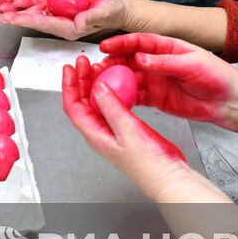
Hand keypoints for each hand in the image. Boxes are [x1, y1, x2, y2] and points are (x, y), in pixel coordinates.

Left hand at [0, 0, 123, 39]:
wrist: (115, 6)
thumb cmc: (113, 10)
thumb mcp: (106, 11)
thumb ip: (93, 17)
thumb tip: (79, 21)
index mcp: (71, 28)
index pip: (47, 24)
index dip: (30, 20)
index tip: (15, 18)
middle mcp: (62, 23)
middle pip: (36, 20)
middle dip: (18, 18)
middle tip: (1, 15)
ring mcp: (60, 15)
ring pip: (36, 13)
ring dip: (19, 11)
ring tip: (2, 8)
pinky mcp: (59, 8)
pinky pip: (41, 6)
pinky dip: (28, 3)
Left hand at [62, 54, 191, 198]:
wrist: (168, 176)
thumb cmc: (148, 163)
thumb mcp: (127, 130)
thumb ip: (111, 107)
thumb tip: (96, 87)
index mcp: (95, 134)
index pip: (73, 106)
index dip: (69, 85)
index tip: (70, 68)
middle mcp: (100, 132)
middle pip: (82, 102)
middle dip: (81, 80)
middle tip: (84, 62)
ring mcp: (112, 131)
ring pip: (97, 103)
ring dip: (95, 84)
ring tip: (99, 68)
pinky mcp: (125, 129)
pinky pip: (112, 106)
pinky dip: (112, 92)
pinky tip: (118, 84)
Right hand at [99, 33, 237, 125]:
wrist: (228, 101)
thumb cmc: (216, 76)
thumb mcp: (191, 64)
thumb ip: (164, 62)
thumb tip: (140, 58)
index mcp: (166, 47)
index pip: (139, 42)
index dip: (121, 44)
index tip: (105, 47)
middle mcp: (157, 63)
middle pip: (129, 60)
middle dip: (112, 63)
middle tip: (96, 69)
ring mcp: (156, 80)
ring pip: (129, 79)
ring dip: (114, 81)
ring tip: (99, 84)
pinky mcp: (156, 98)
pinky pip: (136, 97)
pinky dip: (124, 98)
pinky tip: (113, 99)